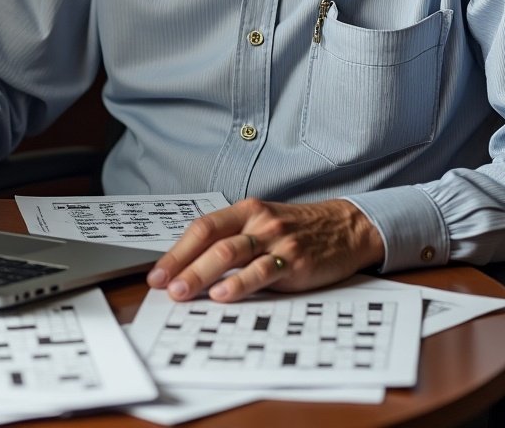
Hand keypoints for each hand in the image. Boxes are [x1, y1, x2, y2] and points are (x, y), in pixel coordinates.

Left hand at [146, 197, 384, 302]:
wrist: (347, 227)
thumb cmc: (299, 230)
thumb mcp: (264, 225)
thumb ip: (234, 241)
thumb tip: (193, 270)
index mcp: (246, 210)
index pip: (203, 227)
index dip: (177, 250)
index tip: (158, 273)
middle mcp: (258, 221)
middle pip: (211, 241)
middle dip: (183, 265)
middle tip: (162, 286)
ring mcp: (276, 240)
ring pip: (230, 254)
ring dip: (202, 274)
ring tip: (183, 293)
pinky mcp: (294, 260)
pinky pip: (262, 271)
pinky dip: (239, 284)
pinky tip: (223, 295)